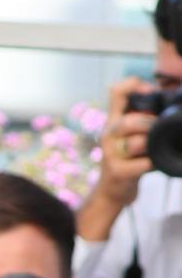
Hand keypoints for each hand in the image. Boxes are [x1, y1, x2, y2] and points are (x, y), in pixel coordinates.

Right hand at [95, 76, 156, 207]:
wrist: (112, 191)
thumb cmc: (128, 160)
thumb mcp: (130, 135)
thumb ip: (142, 119)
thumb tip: (167, 104)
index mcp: (113, 121)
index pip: (116, 92)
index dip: (135, 86)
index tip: (150, 93)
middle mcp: (108, 134)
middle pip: (129, 121)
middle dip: (151, 125)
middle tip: (159, 132)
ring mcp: (110, 153)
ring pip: (137, 143)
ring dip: (152, 147)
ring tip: (155, 151)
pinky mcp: (117, 172)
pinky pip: (142, 164)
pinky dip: (152, 165)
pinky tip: (153, 165)